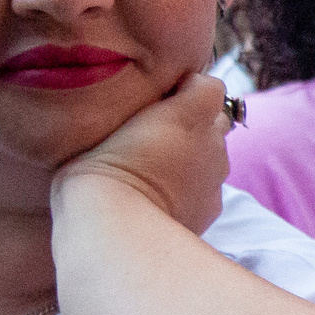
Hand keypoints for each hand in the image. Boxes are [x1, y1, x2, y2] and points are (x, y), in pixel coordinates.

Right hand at [49, 73, 229, 236]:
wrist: (115, 227)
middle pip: (214, 121)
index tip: (164, 99)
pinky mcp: (213, 206)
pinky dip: (193, 189)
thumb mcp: (105, 123)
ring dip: (195, 158)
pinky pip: (208, 188)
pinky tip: (164, 198)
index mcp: (189, 112)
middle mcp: (212, 140)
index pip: (210, 87)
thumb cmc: (98, 170)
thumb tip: (147, 107)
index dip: (190, 90)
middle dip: (194, 125)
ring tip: (157, 172)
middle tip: (157, 138)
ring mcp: (216, 175)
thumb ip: (138, 109)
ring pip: (214, 156)